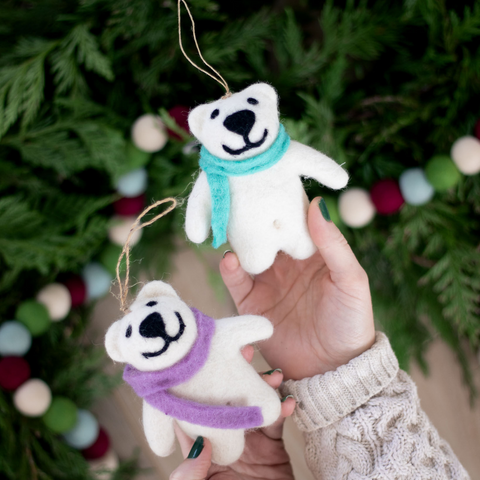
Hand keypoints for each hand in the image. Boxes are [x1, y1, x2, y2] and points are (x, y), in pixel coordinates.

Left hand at [169, 346, 295, 479]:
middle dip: (234, 375)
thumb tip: (197, 446)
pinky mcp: (272, 447)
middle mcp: (225, 441)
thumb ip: (191, 478)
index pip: (194, 415)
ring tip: (273, 376)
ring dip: (262, 388)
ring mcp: (249, 442)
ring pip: (252, 406)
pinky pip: (277, 422)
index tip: (203, 363)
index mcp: (202, 453)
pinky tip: (289, 402)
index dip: (198, 388)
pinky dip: (283, 409)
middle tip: (242, 352)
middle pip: (227, 401)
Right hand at [219, 197, 374, 380]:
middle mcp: (287, 264)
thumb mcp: (350, 280)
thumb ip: (334, 244)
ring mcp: (268, 283)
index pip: (295, 221)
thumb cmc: (350, 322)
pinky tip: (229, 259)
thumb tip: (317, 204)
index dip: (283, 202)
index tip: (270, 180)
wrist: (332, 370)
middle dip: (255, 216)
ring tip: (229, 224)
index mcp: (312, 254)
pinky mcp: (252, 304)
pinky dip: (230, 269)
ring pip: (249, 253)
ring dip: (239, 239)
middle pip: (267, 233)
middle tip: (240, 196)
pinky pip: (237, 282)